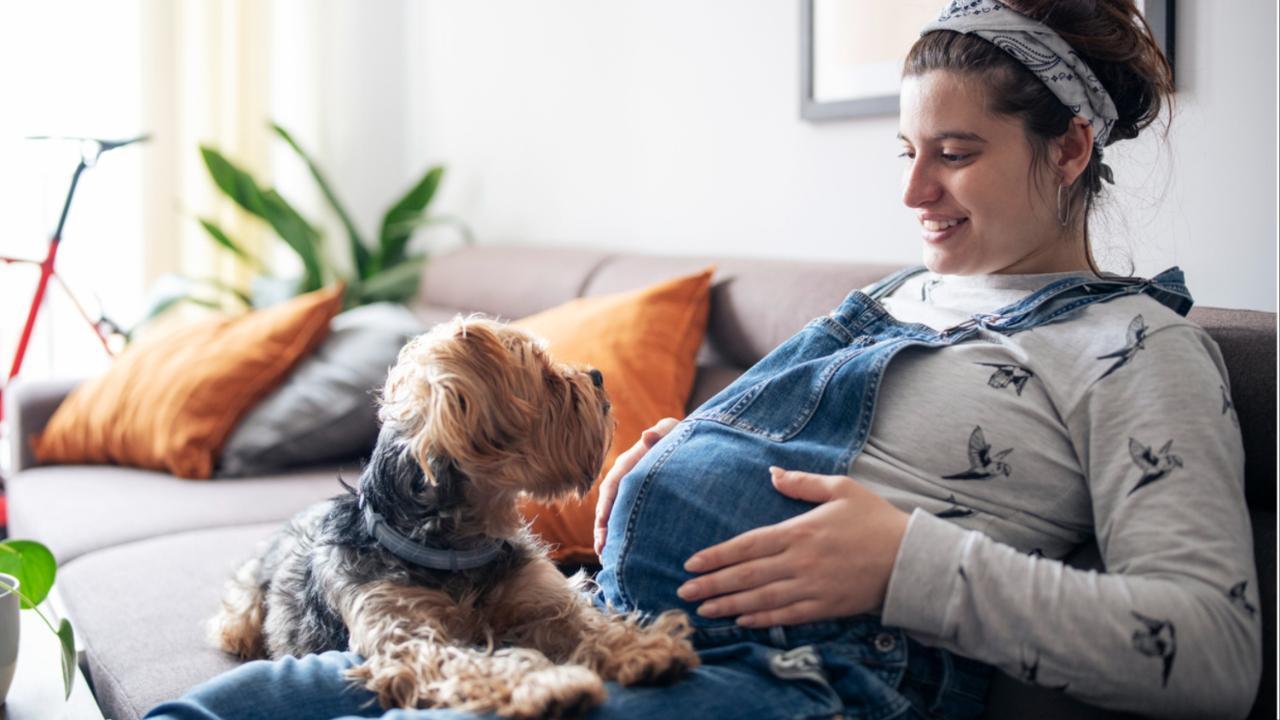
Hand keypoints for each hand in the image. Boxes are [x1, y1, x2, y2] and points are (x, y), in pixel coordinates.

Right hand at [594, 417, 680, 556]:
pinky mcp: (638, 502)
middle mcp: (624, 479)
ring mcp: (630, 492)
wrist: (685, 442)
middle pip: (608, 505)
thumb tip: (647, 436)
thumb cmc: (677, 434)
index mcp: (628, 463)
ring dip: (609, 536)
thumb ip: (660, 433)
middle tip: (603, 550)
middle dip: (603, 528)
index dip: (606, 506)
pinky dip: (622, 535)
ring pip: (614, 516)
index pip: (612, 486)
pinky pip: (626, 520)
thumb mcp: (670, 430)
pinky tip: (622, 554)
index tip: (603, 525)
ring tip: (607, 559)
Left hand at [677, 467, 909, 626]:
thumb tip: (772, 473)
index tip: (692, 563)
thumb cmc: (875, 520)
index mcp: (799, 531)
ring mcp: (812, 588)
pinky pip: (787, 616)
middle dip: (713, 584)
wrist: (911, 558)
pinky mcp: (825, 607)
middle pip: (747, 576)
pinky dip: (762, 619)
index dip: (717, 556)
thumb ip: (803, 483)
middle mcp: (800, 562)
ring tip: (704, 610)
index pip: (747, 546)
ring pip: (761, 599)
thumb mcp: (841, 489)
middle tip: (684, 593)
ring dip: (729, 605)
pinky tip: (742, 620)